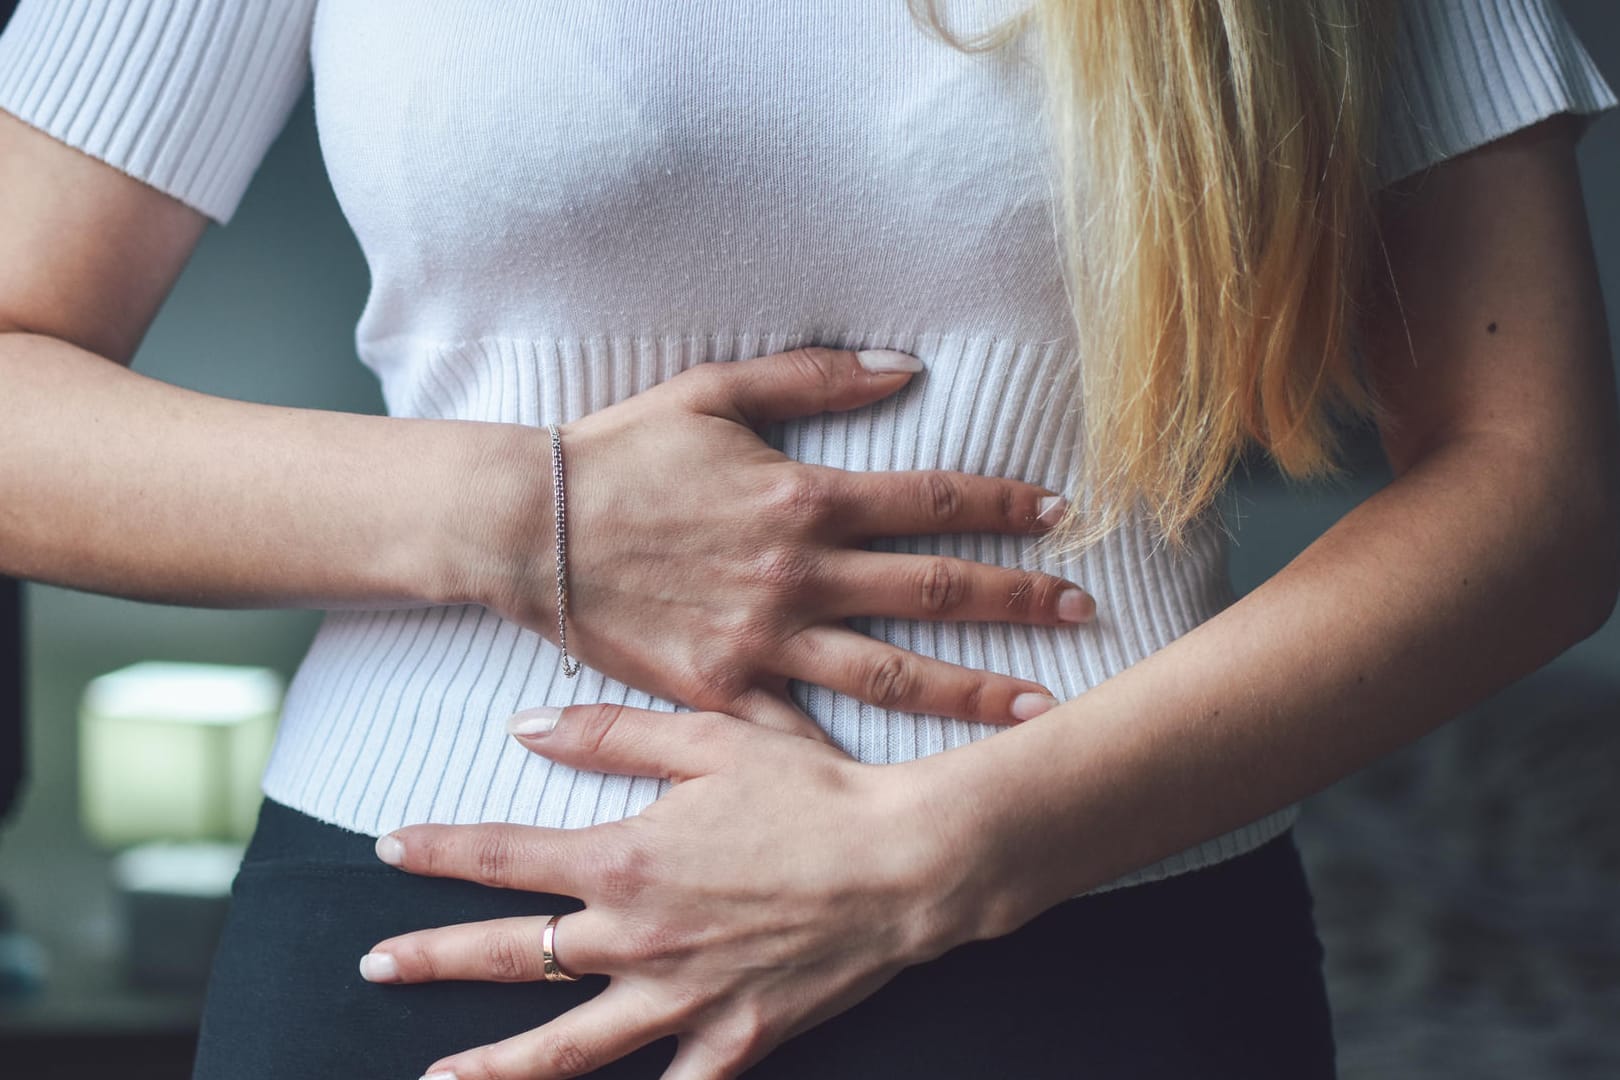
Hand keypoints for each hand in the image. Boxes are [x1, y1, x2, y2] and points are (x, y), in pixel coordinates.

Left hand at [363, 703, 987, 1079]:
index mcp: (626, 858)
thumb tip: (524, 725)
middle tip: (375, 965)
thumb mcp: (714, 735)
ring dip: (494, 1067)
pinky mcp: (734, 1039)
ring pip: (568, 1048)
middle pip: (509, 958)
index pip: (502, 857)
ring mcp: (682, 999)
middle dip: (431, 959)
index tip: (388, 849)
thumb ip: (611, 732)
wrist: (907, 862)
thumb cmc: (815, 791)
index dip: (437, 852)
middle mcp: (638, 937)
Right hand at [479, 347, 1093, 736]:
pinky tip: (907, 777)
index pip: (932, 500)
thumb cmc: (621, 454)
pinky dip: (853, 754)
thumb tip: (905, 366)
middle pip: (933, 590)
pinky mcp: (722, 690)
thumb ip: (815, 379)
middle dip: (1019, 601)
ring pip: (889, 673)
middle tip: (1083, 613)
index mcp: (802, 496)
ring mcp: (763, 639)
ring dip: (971, 689)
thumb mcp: (714, 393)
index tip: (1060, 515)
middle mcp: (797, 573)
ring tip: (1039, 709)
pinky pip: (800, 727)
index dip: (1004, 506)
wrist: (529, 529)